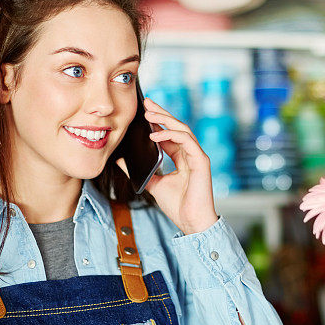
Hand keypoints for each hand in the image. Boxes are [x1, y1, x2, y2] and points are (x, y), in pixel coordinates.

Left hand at [116, 97, 217, 234]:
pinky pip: (186, 141)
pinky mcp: (201, 161)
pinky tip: (154, 133)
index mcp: (182, 158)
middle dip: (161, 113)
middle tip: (146, 102)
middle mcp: (191, 154)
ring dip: (165, 119)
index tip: (143, 111)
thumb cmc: (178, 206)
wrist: (191, 221)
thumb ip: (143, 172)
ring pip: (182, 129)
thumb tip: (123, 161)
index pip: (170, 134)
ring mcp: (197, 156)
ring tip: (148, 114)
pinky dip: (170, 134)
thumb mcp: (153, 185)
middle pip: (177, 127)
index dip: (158, 121)